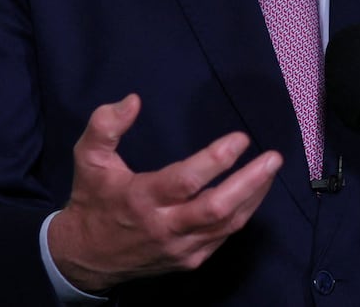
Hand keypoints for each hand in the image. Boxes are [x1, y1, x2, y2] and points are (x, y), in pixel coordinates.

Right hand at [47, 94, 282, 291]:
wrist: (86, 257)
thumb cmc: (92, 201)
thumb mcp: (87, 159)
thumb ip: (105, 126)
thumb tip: (133, 100)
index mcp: (141, 199)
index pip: (186, 181)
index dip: (216, 159)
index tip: (240, 138)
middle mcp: (164, 227)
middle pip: (217, 208)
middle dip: (250, 182)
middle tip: (273, 158)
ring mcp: (180, 247)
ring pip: (227, 225)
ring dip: (253, 196)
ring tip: (270, 170)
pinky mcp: (189, 260)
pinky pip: (223, 237)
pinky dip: (241, 214)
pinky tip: (253, 193)